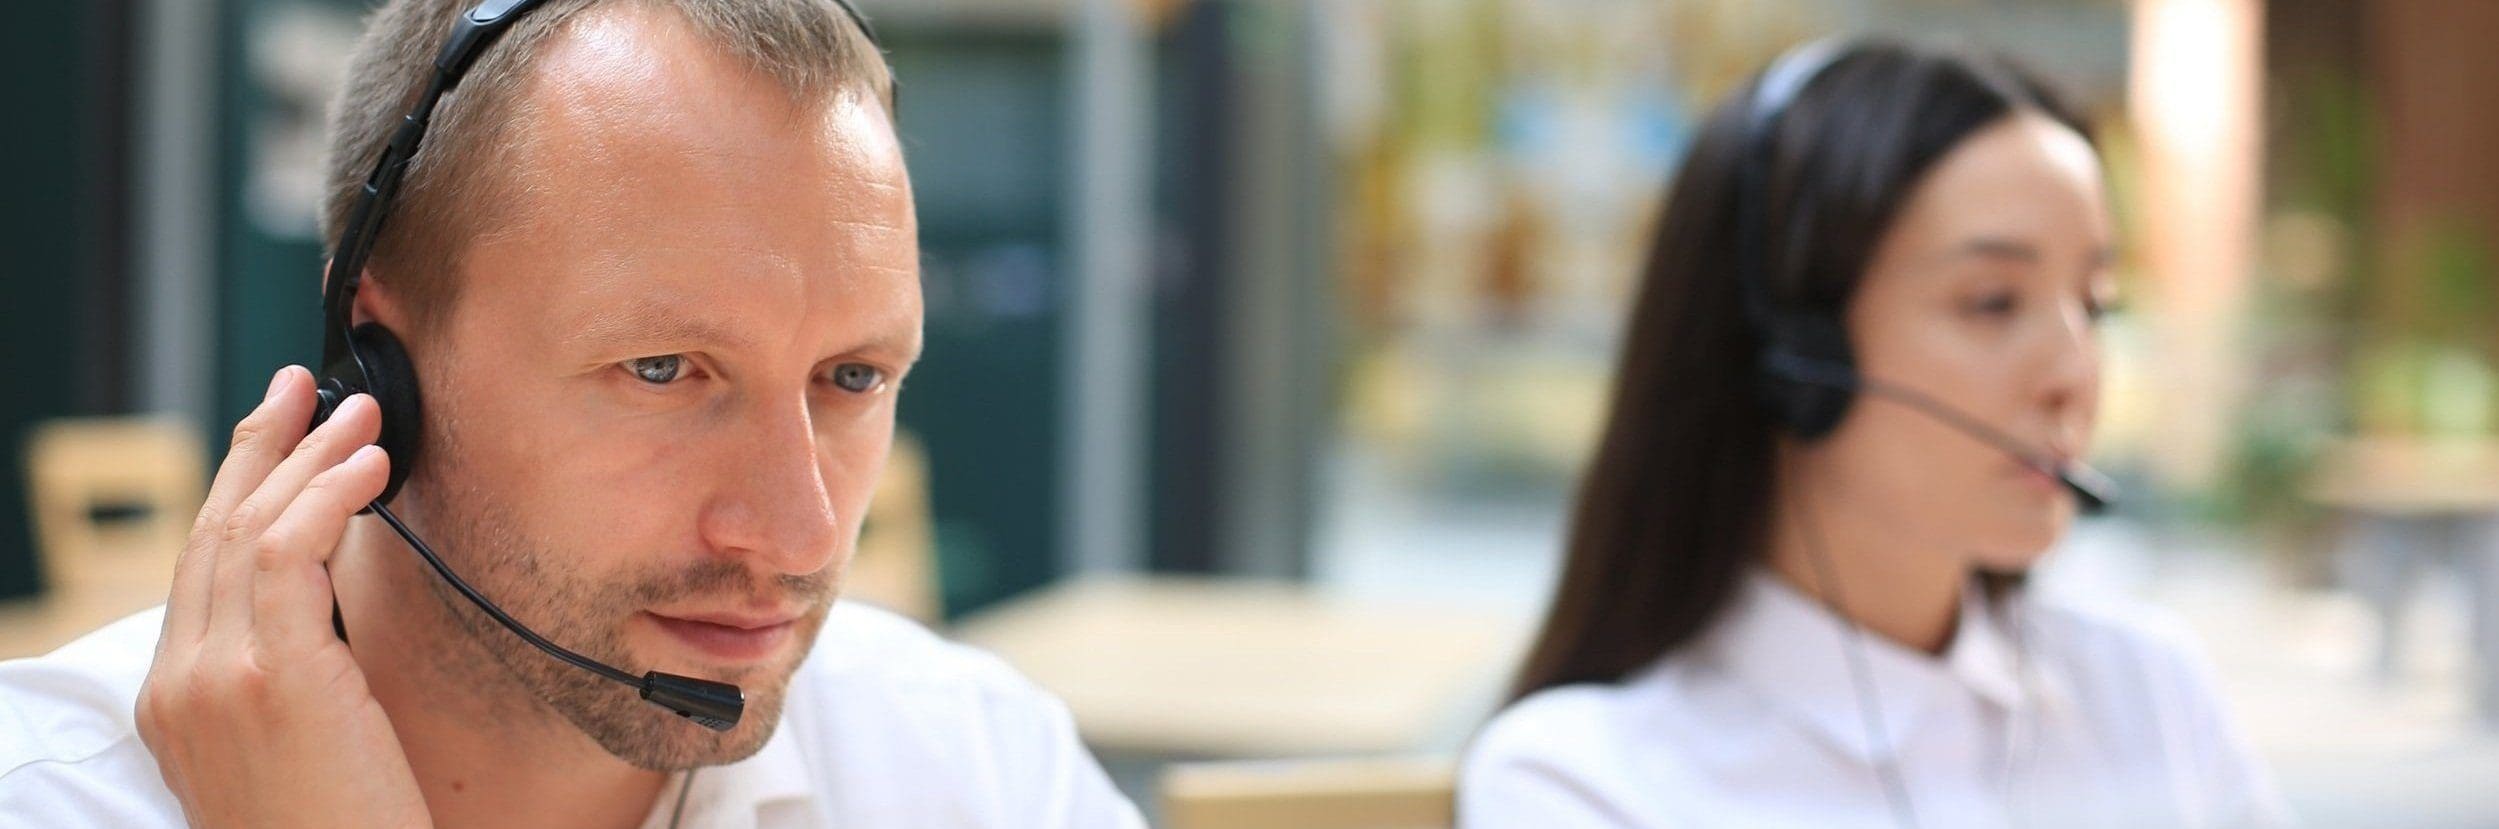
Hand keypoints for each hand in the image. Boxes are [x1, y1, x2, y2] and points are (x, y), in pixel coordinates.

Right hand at [136, 366, 430, 828]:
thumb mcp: (303, 742)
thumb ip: (295, 673)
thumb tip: (333, 604)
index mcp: (176, 703)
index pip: (201, 569)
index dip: (240, 490)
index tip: (281, 437)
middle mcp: (180, 685)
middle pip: (213, 534)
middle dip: (262, 449)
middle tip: (305, 388)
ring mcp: (214, 679)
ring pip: (249, 531)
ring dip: (308, 459)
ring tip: (359, 414)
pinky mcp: (269, 676)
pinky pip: (288, 554)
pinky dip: (328, 496)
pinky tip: (368, 468)